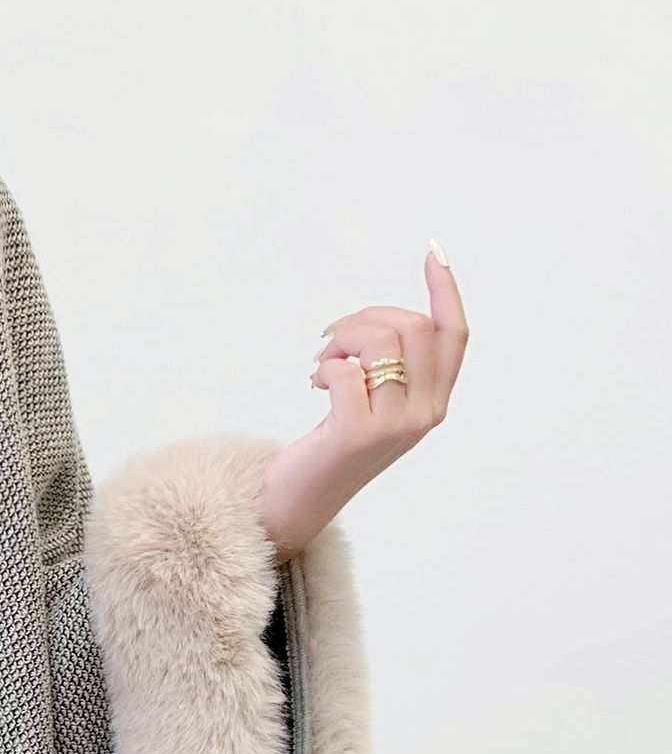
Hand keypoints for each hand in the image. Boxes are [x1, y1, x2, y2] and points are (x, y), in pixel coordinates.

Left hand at [256, 243, 468, 560]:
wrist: (300, 500)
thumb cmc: (331, 448)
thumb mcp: (373, 405)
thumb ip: (390, 369)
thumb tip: (379, 321)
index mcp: (434, 402)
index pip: (454, 336)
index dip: (446, 291)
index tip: (433, 253)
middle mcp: (424, 414)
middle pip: (412, 327)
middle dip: (365, 319)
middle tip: (332, 341)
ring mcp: (394, 426)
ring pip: (381, 342)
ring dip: (342, 339)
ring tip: (323, 362)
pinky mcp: (358, 434)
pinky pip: (346, 371)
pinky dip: (325, 367)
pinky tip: (315, 383)